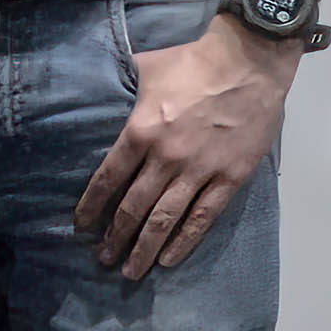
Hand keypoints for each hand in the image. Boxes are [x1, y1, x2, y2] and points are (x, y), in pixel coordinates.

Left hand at [71, 12, 296, 279]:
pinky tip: (169, 259)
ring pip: (165, 219)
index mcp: (140, 131)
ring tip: (129, 270)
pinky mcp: (230, 177)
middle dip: (115, 237)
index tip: (81, 227)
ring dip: (144, 248)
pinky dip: (184, 241)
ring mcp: (200, 170)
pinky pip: (203, 217)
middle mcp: (166, 157)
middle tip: (102, 258)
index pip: (107, 178)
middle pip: (133, 207)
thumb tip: (96, 88)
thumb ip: (122, 88)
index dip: (92, 206)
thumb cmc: (195, 60)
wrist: (250, 60)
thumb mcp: (145, 68)